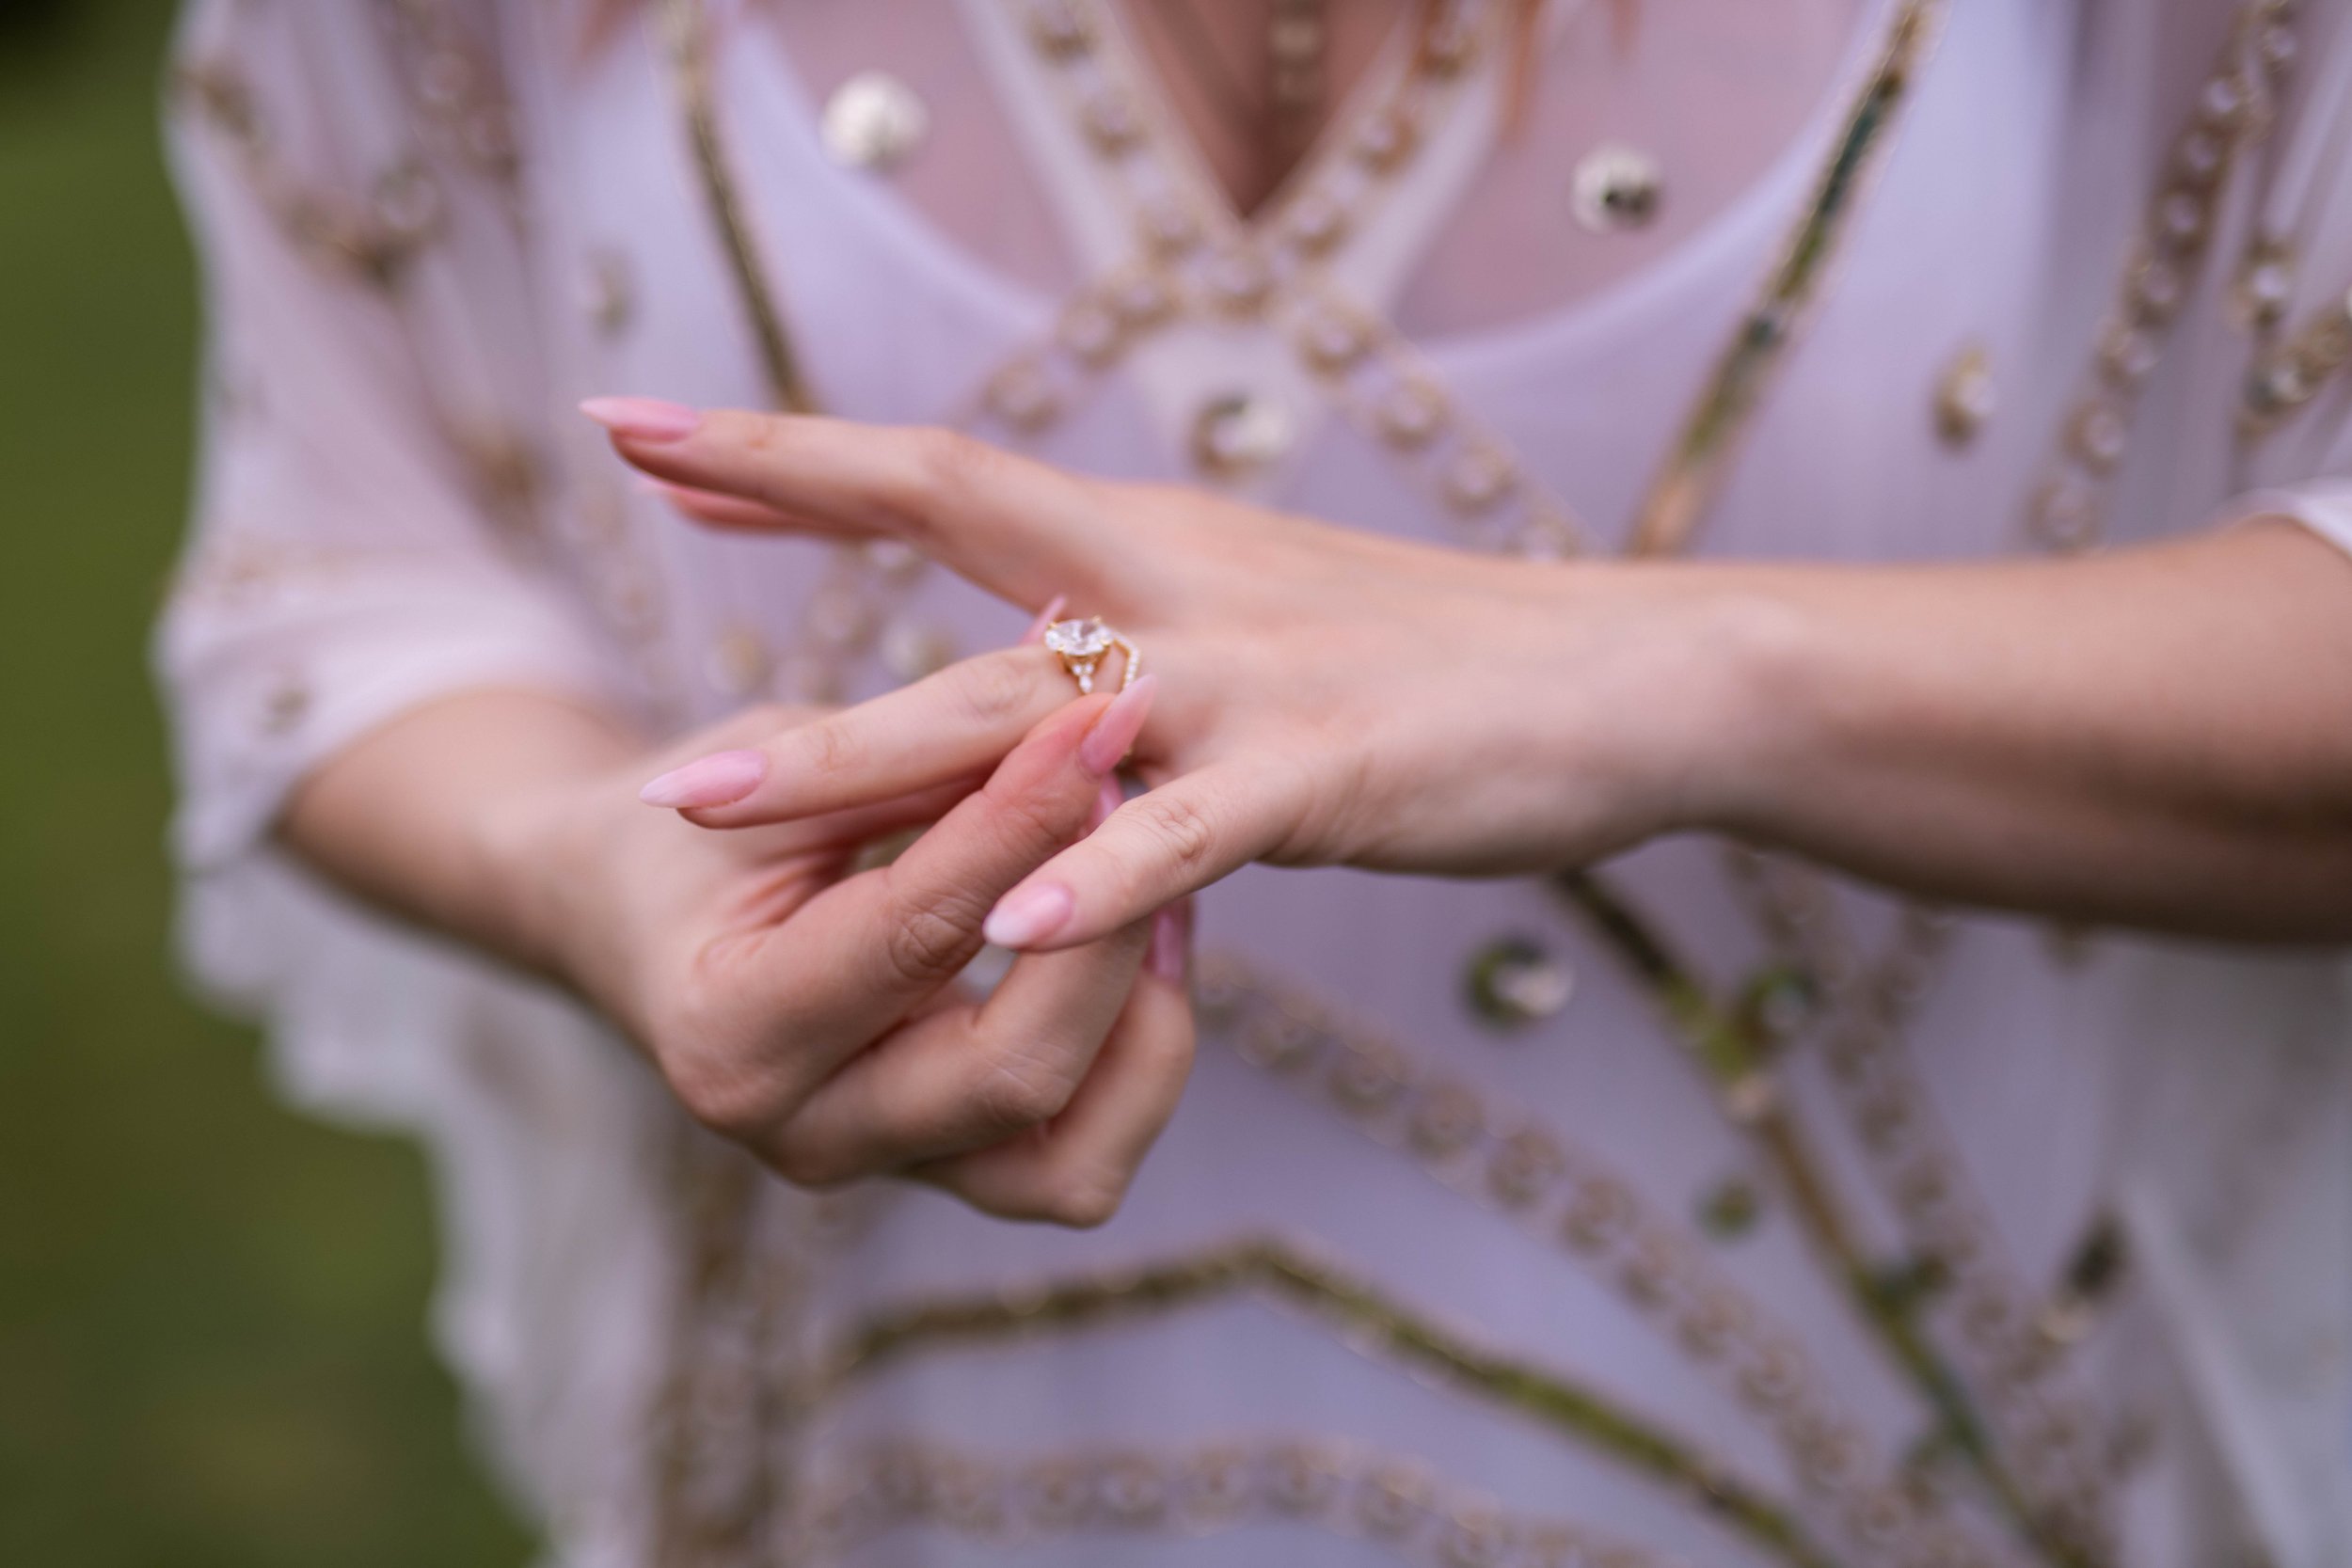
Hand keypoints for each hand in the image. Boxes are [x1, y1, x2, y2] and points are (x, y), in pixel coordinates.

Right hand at [492, 683, 1194, 1225]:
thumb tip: (1080, 688)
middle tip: (1136, 797)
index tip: (1093, 719)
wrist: (634, 918)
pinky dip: (1135, 1062)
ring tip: (1156, 879)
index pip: (912, 935)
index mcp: (729, 1034)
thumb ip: (919, 750)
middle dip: (1103, 931)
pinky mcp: (949, 1173)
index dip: (1020, 823)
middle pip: (1012, 1071)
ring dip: (1142, 1015)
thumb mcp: (779, 761)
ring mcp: (885, 1172)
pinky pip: (1083, 1161)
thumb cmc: (701, 826)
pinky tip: (1143, 941)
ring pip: (1073, 1159)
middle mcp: (804, 1135)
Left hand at [584, 401, 1767, 950]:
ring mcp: (1245, 678)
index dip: (789, 456)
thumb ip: (1138, 650)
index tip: (644, 439)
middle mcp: (1173, 589)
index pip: (940, 474)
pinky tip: (1015, 922)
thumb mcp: (1265, 627)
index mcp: (1151, 549)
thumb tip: (1045, 689)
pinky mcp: (1329, 769)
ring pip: (1021, 713)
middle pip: (941, 563)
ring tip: (712, 798)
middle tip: (604, 569)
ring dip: (860, 756)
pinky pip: (1190, 829)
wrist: (1632, 676)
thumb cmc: (1442, 663)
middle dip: (759, 587)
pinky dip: (1099, 874)